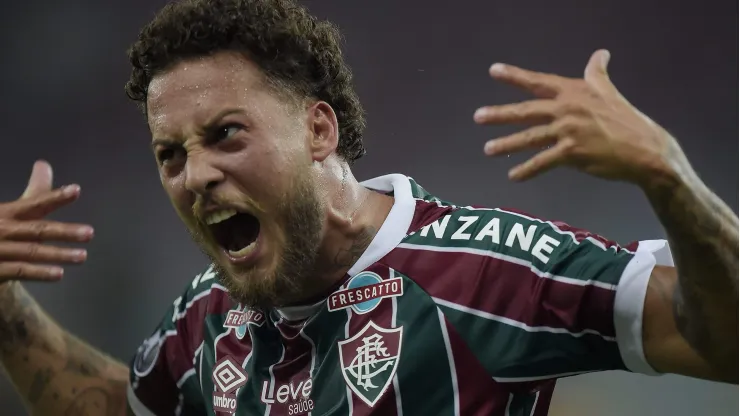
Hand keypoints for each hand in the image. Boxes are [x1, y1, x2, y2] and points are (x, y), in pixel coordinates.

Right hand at [0, 161, 92, 282]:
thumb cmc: (1, 230)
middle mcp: (3, 229)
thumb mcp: (14, 210)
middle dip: (64, 231)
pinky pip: (20, 271)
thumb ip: (34, 194)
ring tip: (82, 256)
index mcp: (7, 212)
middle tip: (89, 233)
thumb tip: (44, 164)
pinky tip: (59, 273)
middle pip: (37, 230)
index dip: (55, 197)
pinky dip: (40, 272)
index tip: (76, 190)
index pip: (35, 203)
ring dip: (58, 254)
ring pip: (32, 252)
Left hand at [474, 49, 688, 186]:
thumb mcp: (610, 91)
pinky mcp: (572, 153)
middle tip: (478, 116)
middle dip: (500, 114)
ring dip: (506, 144)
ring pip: (529, 138)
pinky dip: (526, 170)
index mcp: (574, 92)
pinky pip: (543, 162)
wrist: (644, 149)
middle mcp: (567, 109)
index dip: (515, 76)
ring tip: (487, 149)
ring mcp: (568, 131)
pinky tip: (513, 176)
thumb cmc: (626, 119)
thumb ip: (597, 73)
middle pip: (526, 111)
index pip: (538, 82)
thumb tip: (601, 53)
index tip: (494, 71)